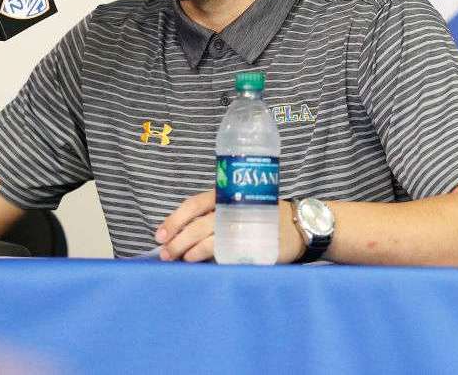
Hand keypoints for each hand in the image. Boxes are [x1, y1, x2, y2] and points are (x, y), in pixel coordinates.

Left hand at [155, 192, 306, 262]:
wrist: (299, 225)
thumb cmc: (260, 216)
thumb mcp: (236, 207)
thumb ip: (212, 216)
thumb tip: (178, 236)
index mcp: (224, 195)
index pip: (193, 205)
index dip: (174, 219)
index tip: (159, 235)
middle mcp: (232, 208)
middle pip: (198, 224)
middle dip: (178, 240)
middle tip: (164, 254)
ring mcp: (244, 225)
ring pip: (210, 237)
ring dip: (191, 250)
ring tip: (180, 259)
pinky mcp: (254, 242)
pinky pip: (228, 251)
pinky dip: (212, 257)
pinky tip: (201, 262)